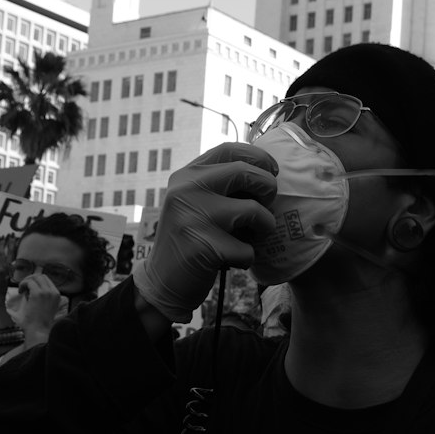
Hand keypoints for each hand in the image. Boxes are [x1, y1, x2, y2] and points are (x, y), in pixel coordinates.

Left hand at [14, 272, 64, 345]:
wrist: (38, 329)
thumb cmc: (39, 321)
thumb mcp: (47, 306)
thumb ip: (43, 296)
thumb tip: (31, 287)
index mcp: (57, 295)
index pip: (47, 280)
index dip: (36, 281)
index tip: (29, 287)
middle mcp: (53, 292)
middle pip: (41, 276)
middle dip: (30, 279)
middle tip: (24, 287)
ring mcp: (46, 292)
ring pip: (35, 277)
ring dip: (26, 281)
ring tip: (21, 290)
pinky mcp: (38, 294)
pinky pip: (29, 282)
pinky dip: (23, 284)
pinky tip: (20, 292)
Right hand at [131, 144, 278, 323]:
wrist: (162, 283)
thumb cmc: (190, 240)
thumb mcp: (195, 202)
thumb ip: (219, 183)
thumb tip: (265, 168)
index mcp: (186, 176)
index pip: (229, 150)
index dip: (258, 156)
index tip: (272, 170)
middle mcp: (186, 190)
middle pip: (246, 173)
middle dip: (268, 188)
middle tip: (267, 204)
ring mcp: (194, 217)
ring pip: (254, 211)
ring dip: (264, 226)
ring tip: (250, 237)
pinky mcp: (204, 247)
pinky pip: (247, 249)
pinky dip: (246, 258)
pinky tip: (229, 261)